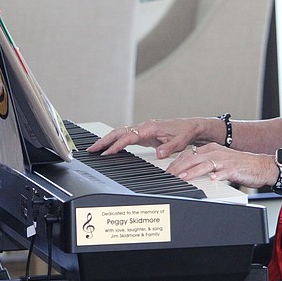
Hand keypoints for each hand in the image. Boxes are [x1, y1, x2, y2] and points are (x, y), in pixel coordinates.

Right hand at [87, 117, 208, 158]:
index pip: (128, 136)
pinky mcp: (143, 133)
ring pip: (120, 132)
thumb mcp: (179, 142)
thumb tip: (160, 154)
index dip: (116, 145)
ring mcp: (142, 129)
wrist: (190, 127)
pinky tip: (109, 147)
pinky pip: (125, 135)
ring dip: (107, 140)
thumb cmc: (184, 132)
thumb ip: (169, 148)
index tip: (106, 153)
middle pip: (119, 132)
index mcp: (150, 127)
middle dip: (104, 140)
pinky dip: (115, 140)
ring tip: (94, 149)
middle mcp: (143, 126)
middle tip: (91, 150)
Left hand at [165, 143, 276, 189]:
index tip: (166, 171)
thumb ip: (204, 164)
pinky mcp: (234, 169)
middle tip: (168, 176)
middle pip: (192, 158)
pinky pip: (223, 172)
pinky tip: (211, 180)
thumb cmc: (240, 166)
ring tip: (182, 177)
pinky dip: (216, 176)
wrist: (260, 166)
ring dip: (192, 171)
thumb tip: (188, 170)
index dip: (175, 163)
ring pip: (205, 164)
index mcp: (210, 149)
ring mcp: (224, 160)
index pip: (188, 154)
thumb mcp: (219, 162)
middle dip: (178, 168)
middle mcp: (216, 152)